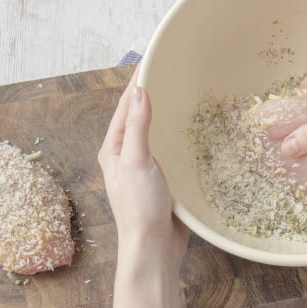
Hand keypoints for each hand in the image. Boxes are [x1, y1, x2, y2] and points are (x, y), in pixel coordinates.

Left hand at [98, 66, 188, 271]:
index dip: (138, 83)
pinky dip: (178, 137)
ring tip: (184, 94)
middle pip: (139, 117)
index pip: (126, 107)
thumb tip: (140, 90)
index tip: (153, 60)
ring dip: (166, 115)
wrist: (153, 247)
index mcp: (114, 148)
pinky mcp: (163, 179)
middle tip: (173, 72)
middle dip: (153, 95)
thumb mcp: (137, 160)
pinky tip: (193, 130)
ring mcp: (145, 168)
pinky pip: (170, 150)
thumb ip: (138, 126)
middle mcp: (127, 155)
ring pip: (156, 133)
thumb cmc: (139, 207)